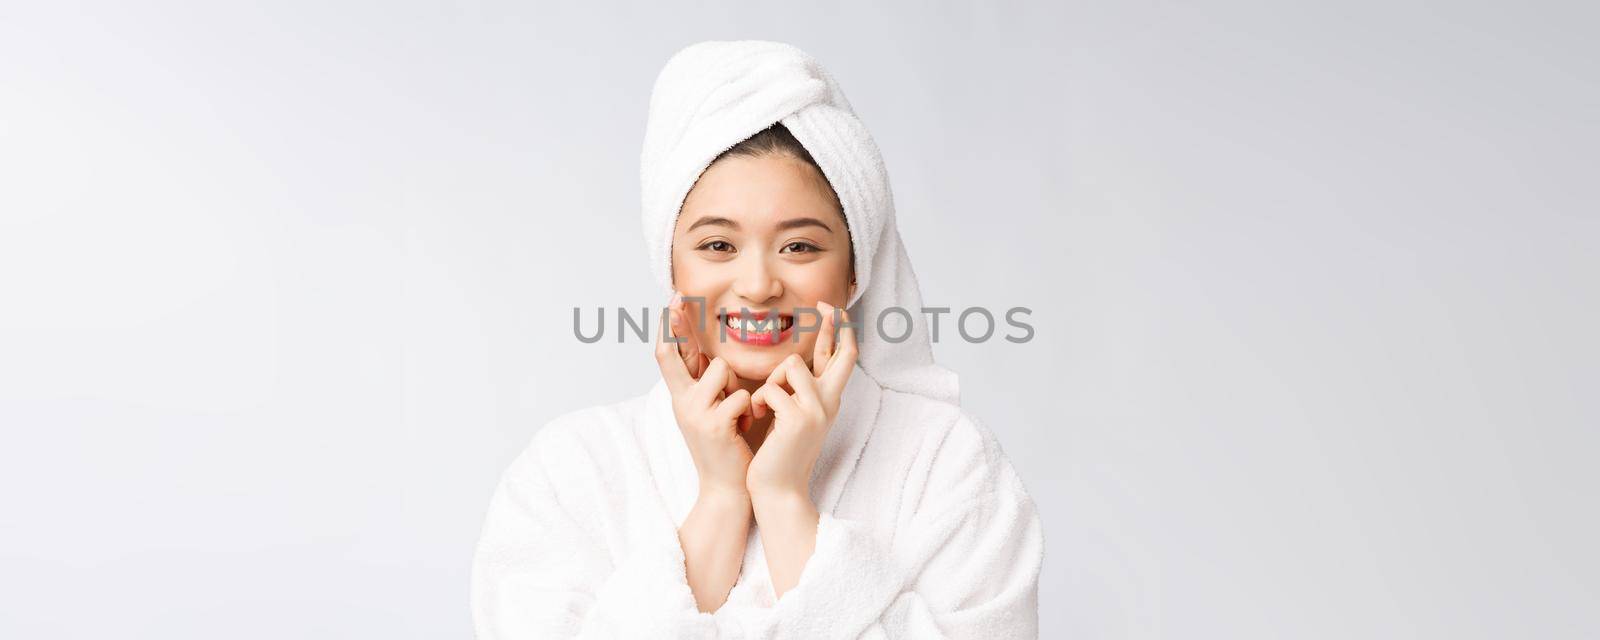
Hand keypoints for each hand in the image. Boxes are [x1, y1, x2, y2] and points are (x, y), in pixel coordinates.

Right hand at [656, 291, 755, 499]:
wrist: (728, 487)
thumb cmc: (727, 444)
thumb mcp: (712, 410)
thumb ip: (709, 383)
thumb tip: (710, 354)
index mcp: (682, 396)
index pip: (669, 353)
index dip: (670, 325)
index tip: (674, 298)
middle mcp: (681, 401)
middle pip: (671, 353)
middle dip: (676, 323)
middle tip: (676, 297)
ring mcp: (694, 413)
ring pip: (721, 369)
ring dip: (737, 385)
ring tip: (739, 412)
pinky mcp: (713, 426)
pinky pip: (740, 395)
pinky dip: (750, 408)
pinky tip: (745, 428)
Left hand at [746, 301, 857, 499]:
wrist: (778, 491)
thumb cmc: (779, 454)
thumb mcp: (792, 416)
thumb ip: (797, 390)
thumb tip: (794, 364)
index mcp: (828, 401)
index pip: (843, 358)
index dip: (841, 331)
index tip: (834, 308)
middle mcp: (830, 403)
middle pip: (842, 353)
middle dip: (835, 324)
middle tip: (827, 304)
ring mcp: (817, 410)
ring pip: (792, 364)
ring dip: (770, 380)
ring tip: (763, 406)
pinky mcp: (798, 419)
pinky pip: (771, 388)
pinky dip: (757, 401)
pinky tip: (756, 419)